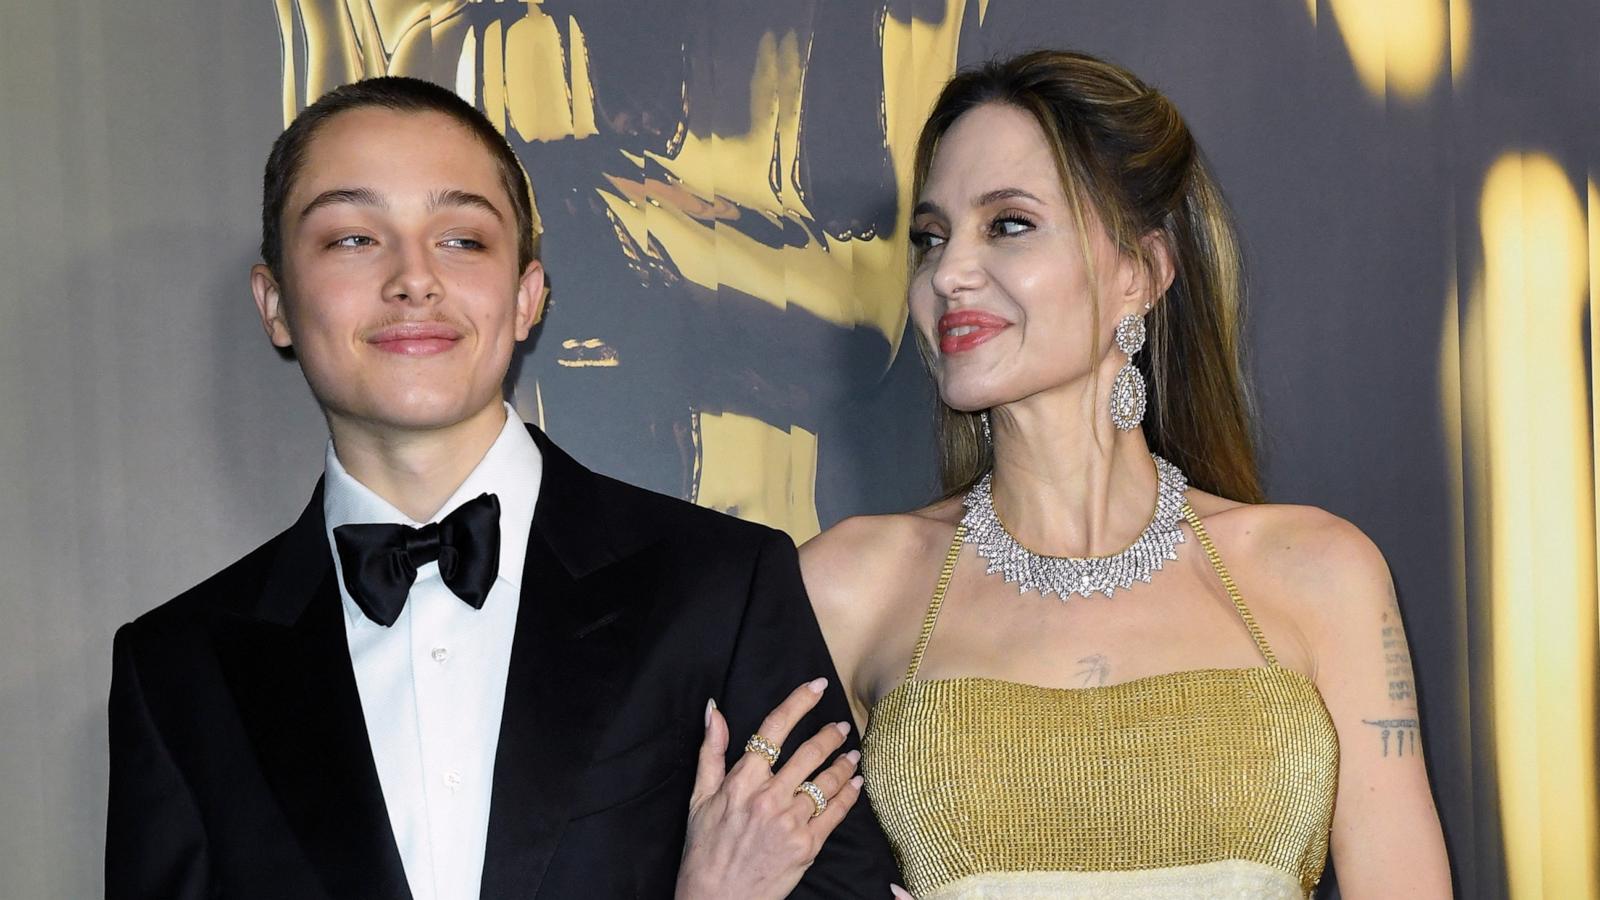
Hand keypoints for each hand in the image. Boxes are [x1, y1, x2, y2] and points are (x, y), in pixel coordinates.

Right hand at [675, 678, 863, 899]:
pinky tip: (854, 783)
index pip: (774, 729)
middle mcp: (768, 798)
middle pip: (809, 752)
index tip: (816, 686)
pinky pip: (835, 812)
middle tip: (841, 726)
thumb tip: (715, 711)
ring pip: (826, 781)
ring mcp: (790, 823)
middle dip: (830, 734)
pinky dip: (849, 794)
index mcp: (742, 782)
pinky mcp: (807, 847)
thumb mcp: (699, 798)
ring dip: (843, 762)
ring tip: (852, 754)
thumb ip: (711, 752)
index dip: (798, 702)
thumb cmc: (705, 850)